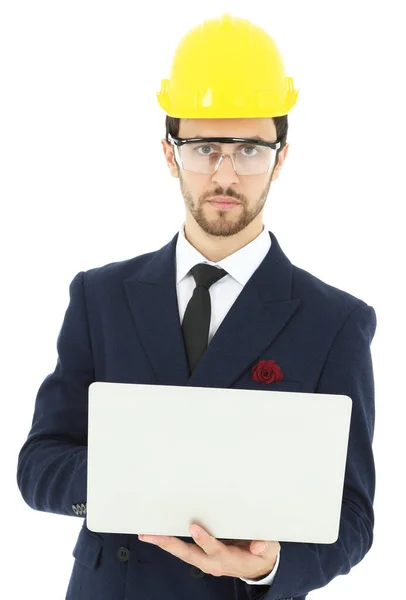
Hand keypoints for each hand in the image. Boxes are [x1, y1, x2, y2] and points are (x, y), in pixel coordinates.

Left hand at [138, 524, 279, 579]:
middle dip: (169, 545)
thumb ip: (265, 545)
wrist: (259, 567)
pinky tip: (159, 535)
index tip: (193, 527)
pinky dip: (170, 543)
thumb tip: (258, 545)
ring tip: (147, 534)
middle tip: (151, 535)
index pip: (214, 550)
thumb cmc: (262, 554)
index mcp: (229, 559)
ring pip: (182, 553)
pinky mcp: (202, 557)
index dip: (204, 539)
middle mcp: (213, 563)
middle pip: (189, 554)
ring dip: (164, 544)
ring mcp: (206, 561)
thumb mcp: (269, 550)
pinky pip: (183, 551)